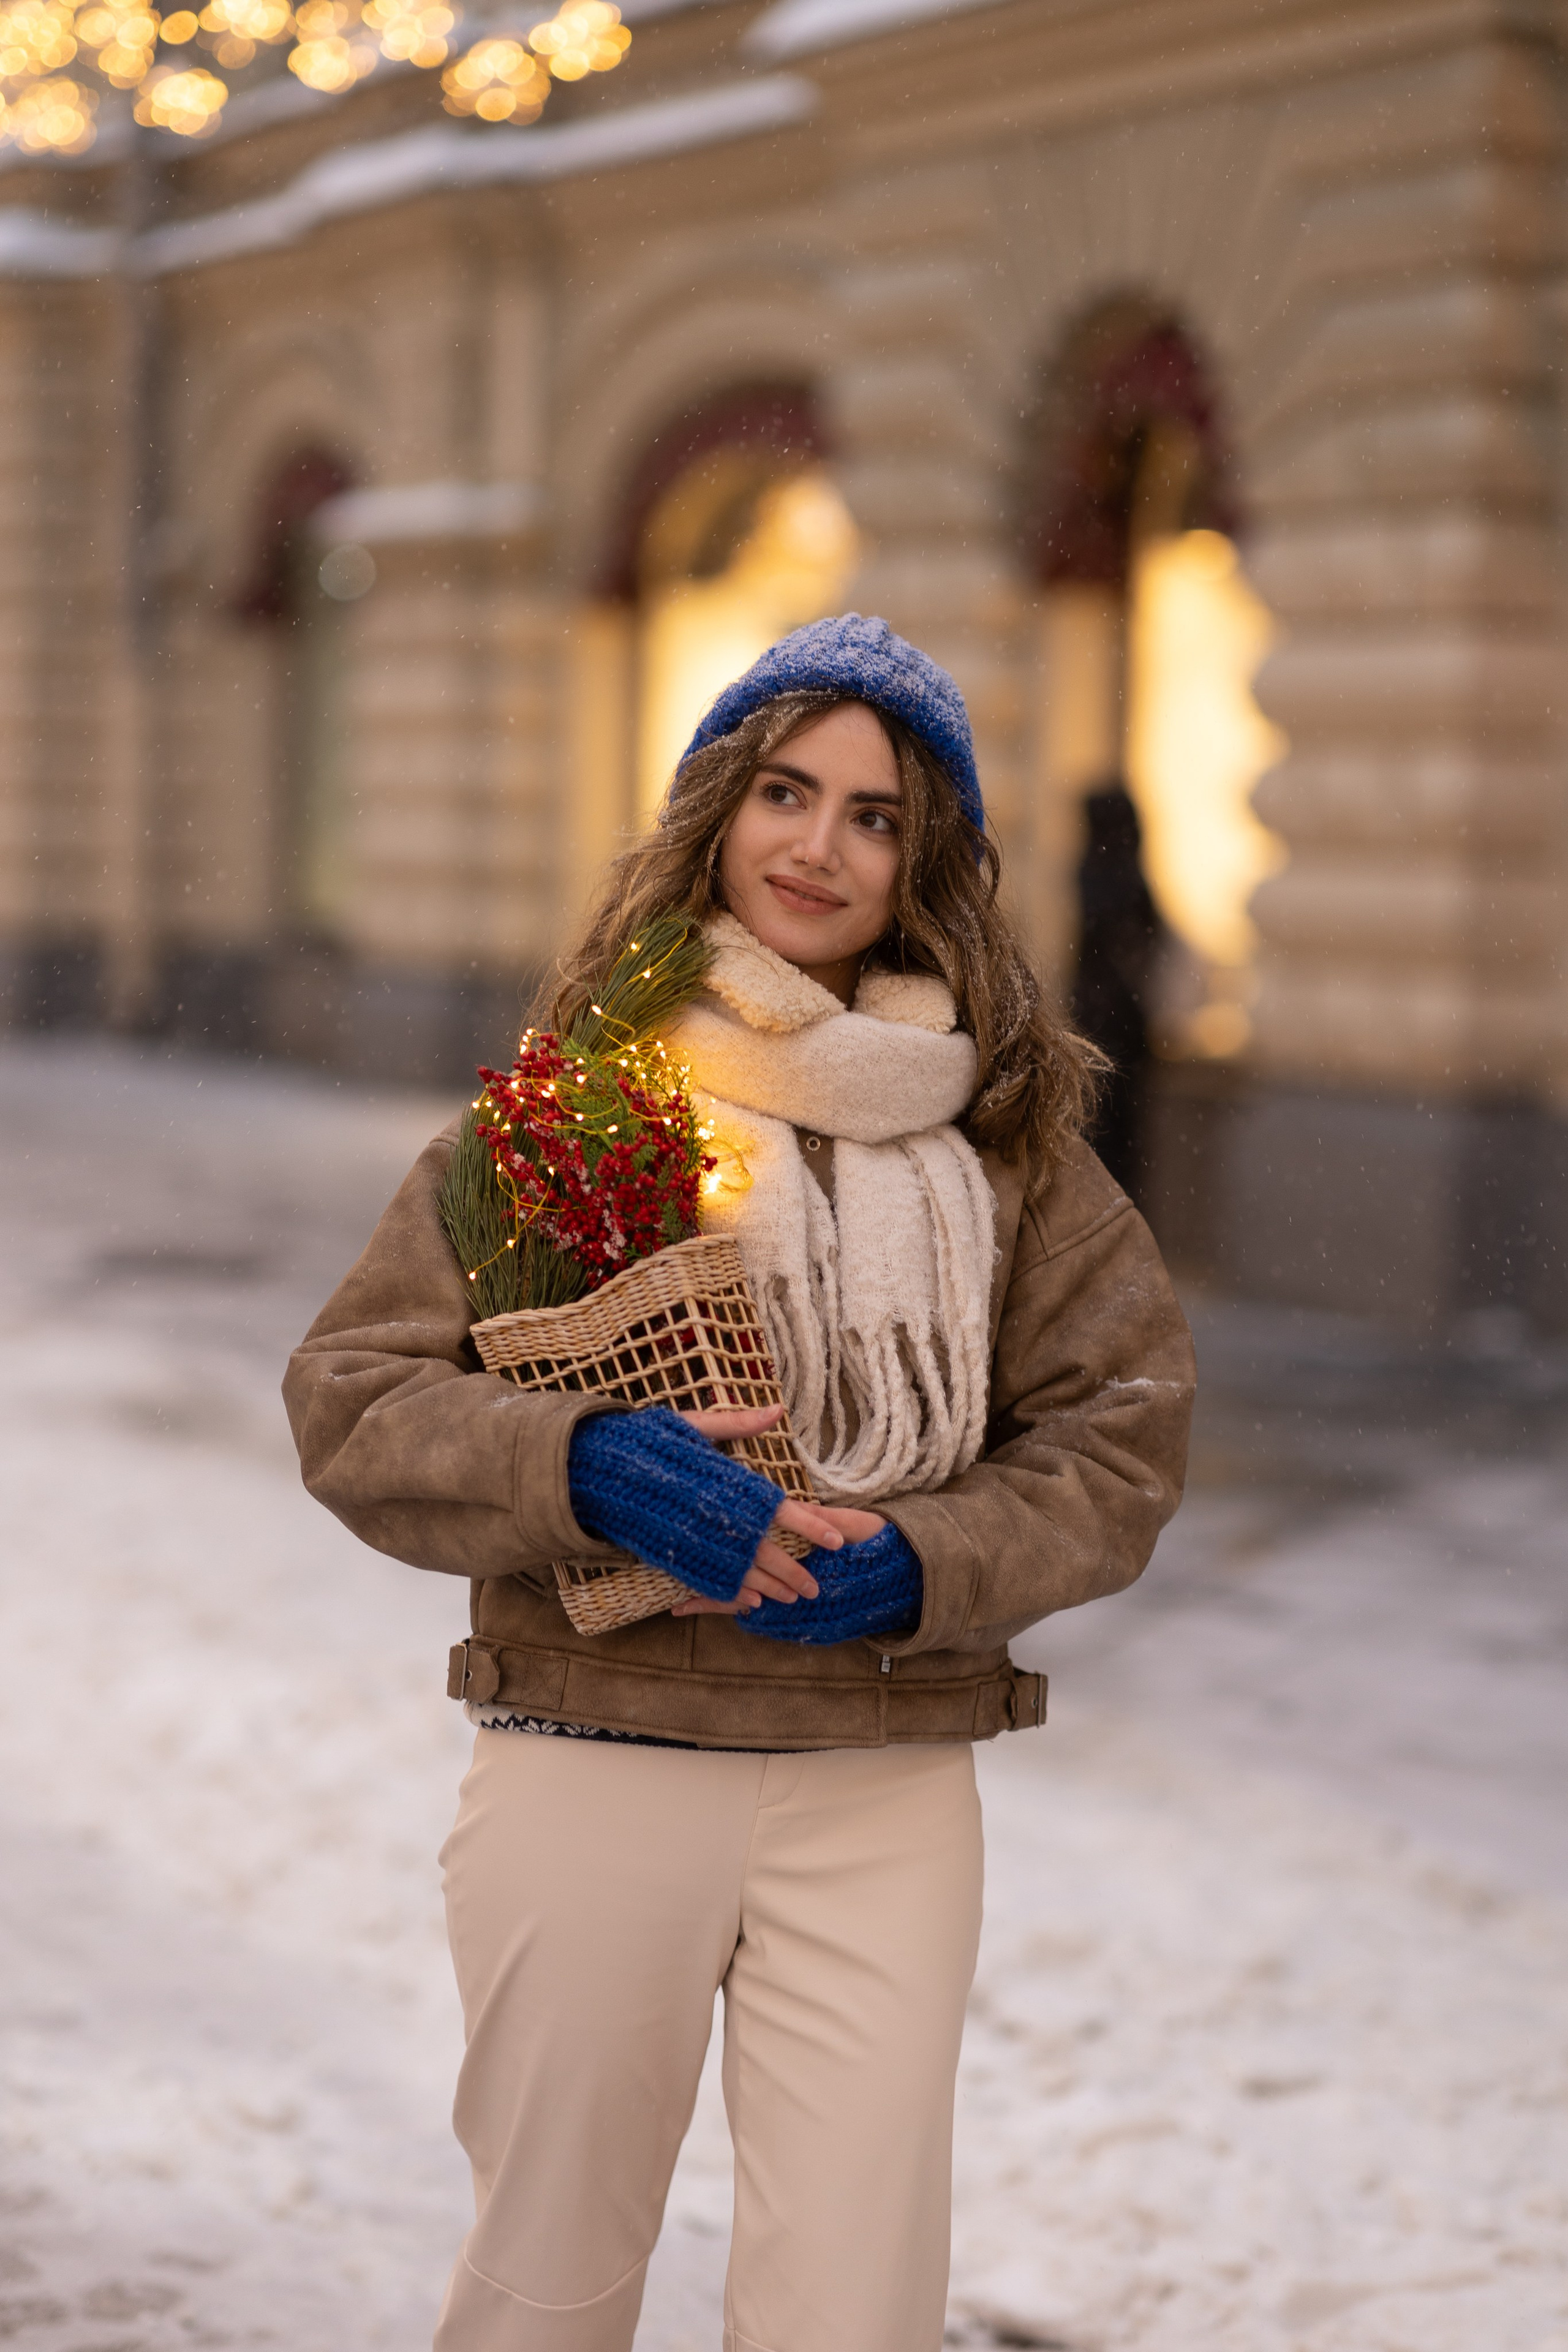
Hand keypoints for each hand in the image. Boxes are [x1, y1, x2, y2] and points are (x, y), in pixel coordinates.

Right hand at [667, 1405, 875, 1616]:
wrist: (597, 1469)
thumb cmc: (647, 1443)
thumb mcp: (693, 1426)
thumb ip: (737, 1424)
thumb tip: (777, 1410)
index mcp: (727, 1487)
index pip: (779, 1510)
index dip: (811, 1525)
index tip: (836, 1539)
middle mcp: (716, 1518)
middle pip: (766, 1551)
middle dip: (793, 1571)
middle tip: (816, 1589)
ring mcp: (696, 1540)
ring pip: (742, 1571)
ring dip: (770, 1586)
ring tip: (792, 1598)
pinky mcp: (676, 1554)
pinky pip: (711, 1579)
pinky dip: (734, 1591)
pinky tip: (752, 1600)